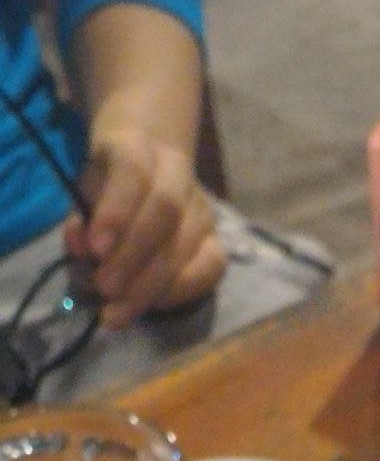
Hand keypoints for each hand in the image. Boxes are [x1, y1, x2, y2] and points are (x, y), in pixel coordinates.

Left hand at [63, 131, 225, 330]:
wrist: (151, 168)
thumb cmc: (109, 185)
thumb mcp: (85, 192)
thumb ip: (80, 220)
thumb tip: (81, 250)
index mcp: (138, 148)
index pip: (134, 172)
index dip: (117, 211)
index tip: (96, 249)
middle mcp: (179, 175)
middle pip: (165, 213)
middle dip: (131, 259)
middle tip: (104, 291)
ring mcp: (203, 210)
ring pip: (185, 246)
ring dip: (149, 286)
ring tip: (119, 312)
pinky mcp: (217, 241)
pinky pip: (210, 270)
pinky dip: (180, 292)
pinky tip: (153, 305)